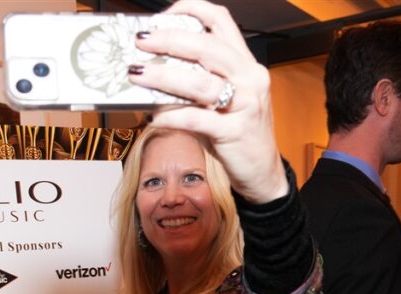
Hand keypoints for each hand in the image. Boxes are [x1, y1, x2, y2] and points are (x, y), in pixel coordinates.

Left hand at [128, 0, 286, 203]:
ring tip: (138, 74)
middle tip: (141, 41)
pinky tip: (154, 117)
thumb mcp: (221, 101)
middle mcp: (249, 78)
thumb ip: (197, 81)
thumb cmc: (236, 133)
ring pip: (200, 82)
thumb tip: (153, 70)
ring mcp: (245, 105)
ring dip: (163, 76)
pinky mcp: (235, 132)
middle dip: (169, 39)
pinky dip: (172, 116)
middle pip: (206, 46)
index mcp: (245, 64)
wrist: (261, 171)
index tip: (162, 15)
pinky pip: (197, 120)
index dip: (191, 10)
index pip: (221, 21)